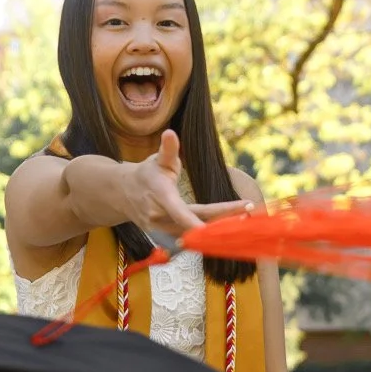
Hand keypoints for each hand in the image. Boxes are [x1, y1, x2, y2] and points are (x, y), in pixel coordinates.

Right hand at [126, 130, 253, 238]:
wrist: (122, 195)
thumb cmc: (145, 174)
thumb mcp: (157, 160)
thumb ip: (167, 149)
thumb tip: (170, 132)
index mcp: (160, 197)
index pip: (181, 212)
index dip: (196, 223)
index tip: (214, 229)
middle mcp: (159, 218)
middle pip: (195, 223)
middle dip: (222, 219)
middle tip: (247, 209)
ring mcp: (161, 231)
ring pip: (195, 234)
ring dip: (219, 228)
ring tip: (243, 218)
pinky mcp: (165, 239)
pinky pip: (191, 239)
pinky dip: (209, 235)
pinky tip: (228, 229)